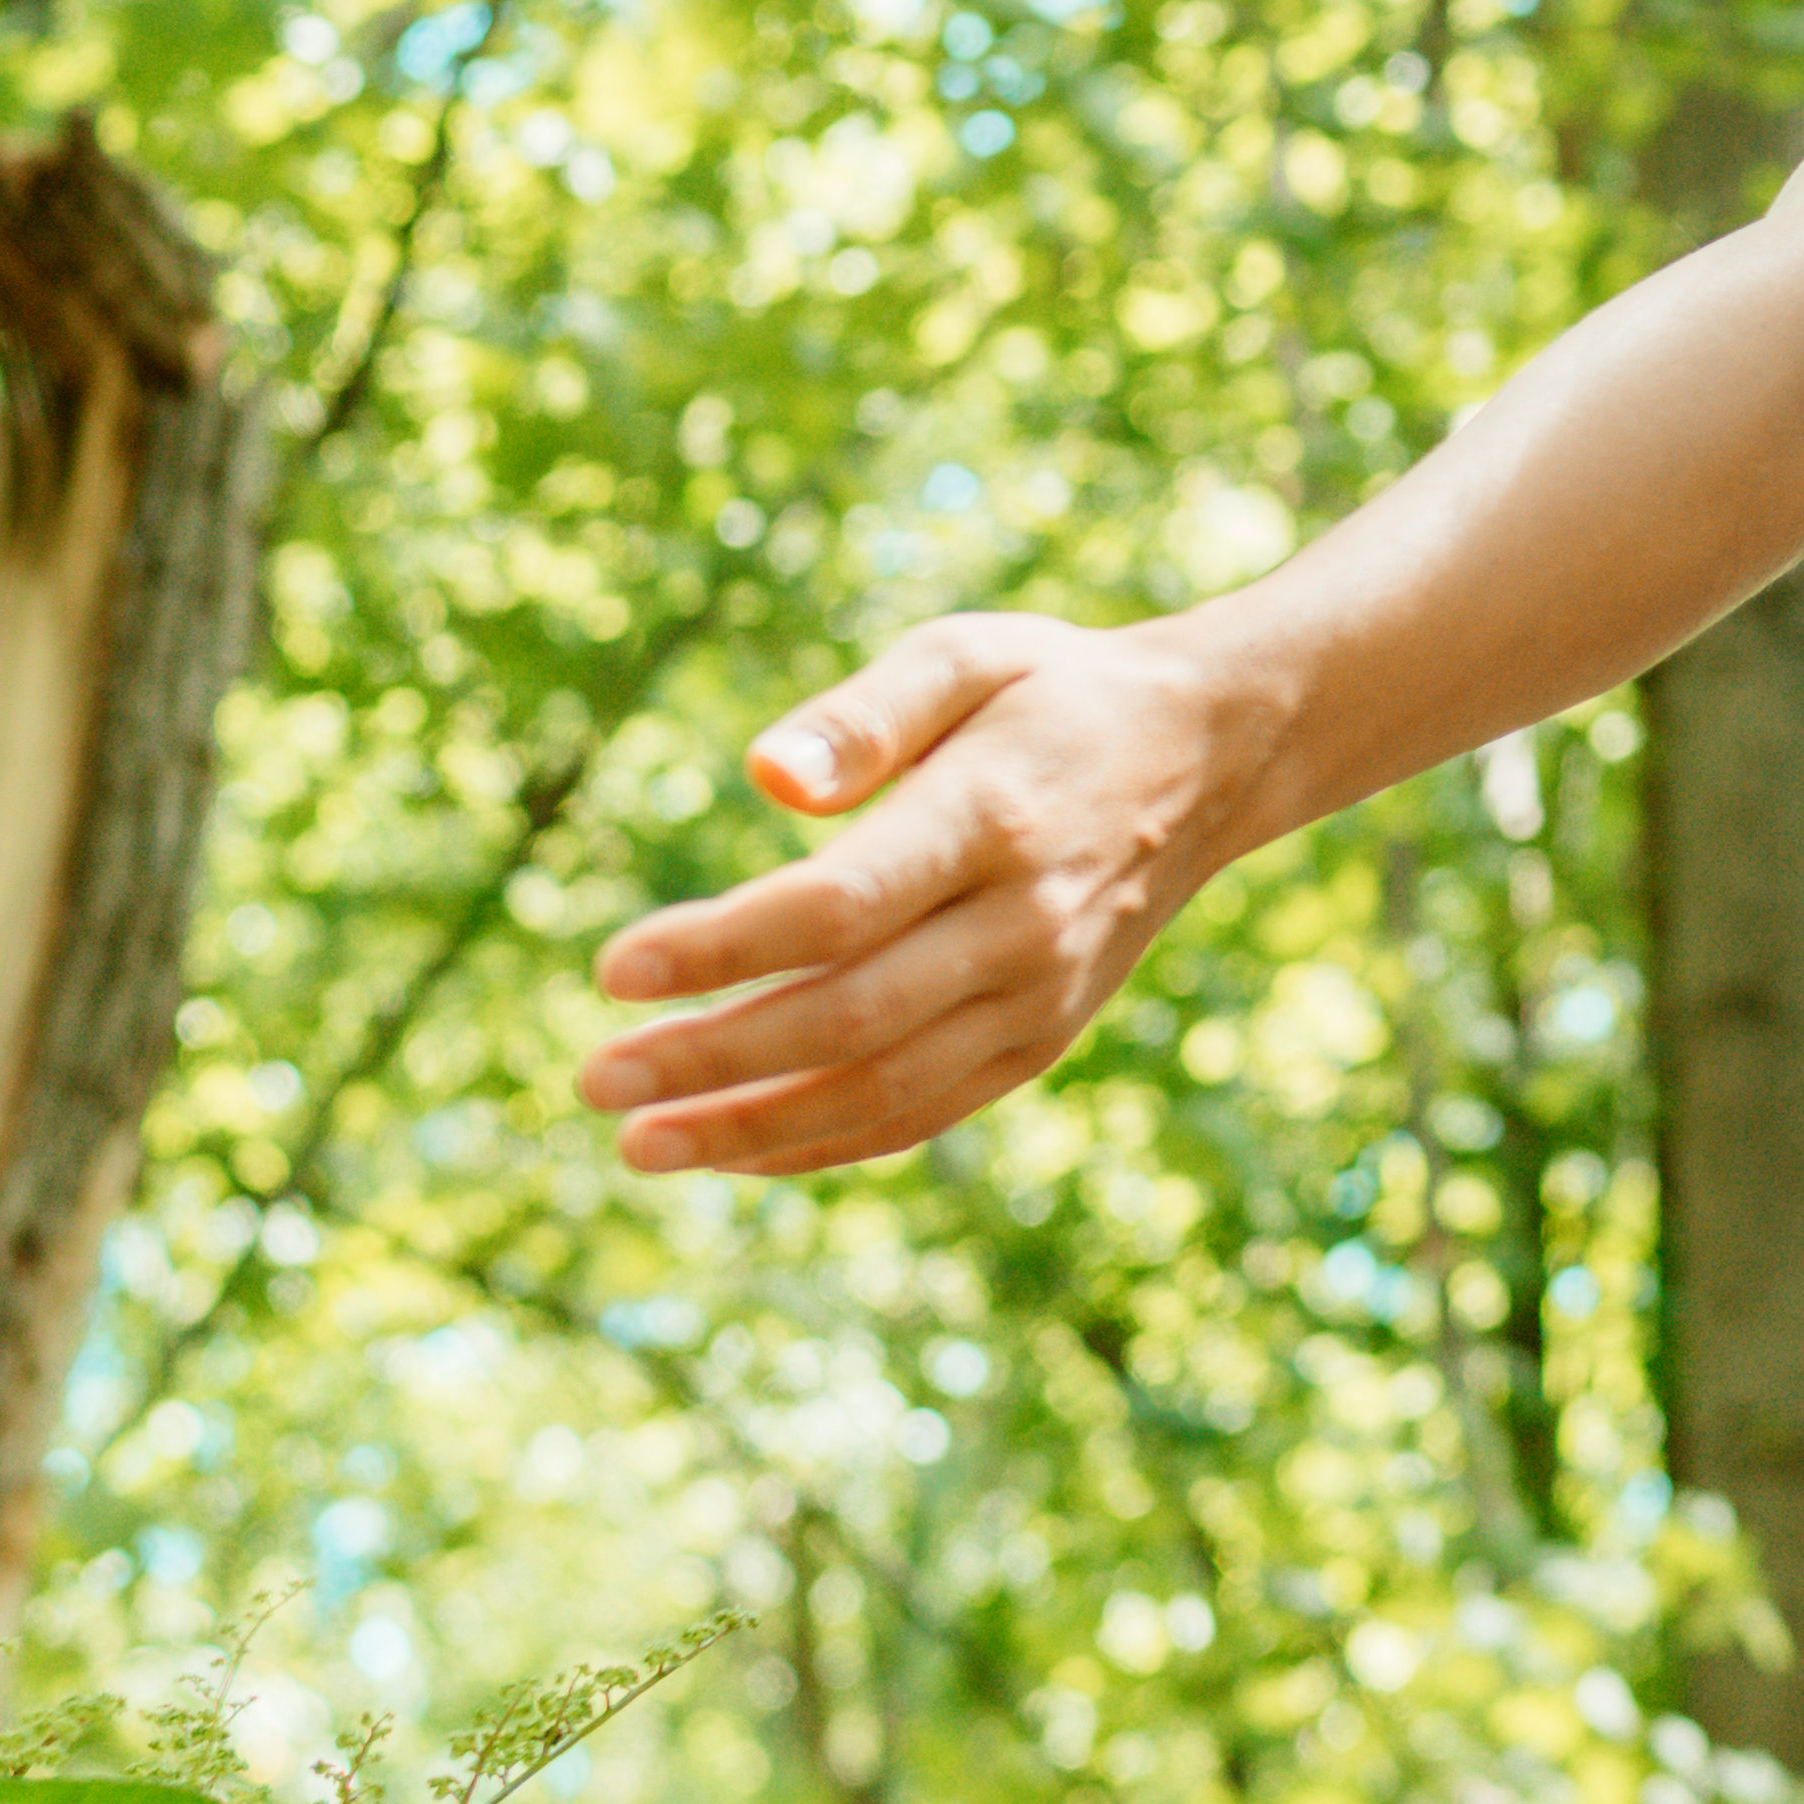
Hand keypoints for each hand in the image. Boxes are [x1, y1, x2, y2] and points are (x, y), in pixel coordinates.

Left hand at [578, 612, 1259, 1176]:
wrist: (1208, 756)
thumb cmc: (1050, 693)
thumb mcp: (966, 654)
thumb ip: (863, 711)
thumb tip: (762, 779)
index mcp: (994, 817)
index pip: (839, 906)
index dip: (722, 948)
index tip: (614, 968)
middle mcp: (1025, 922)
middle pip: (848, 1017)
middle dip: (712, 1060)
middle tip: (595, 1079)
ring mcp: (1040, 994)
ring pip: (882, 1089)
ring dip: (751, 1128)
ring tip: (637, 1142)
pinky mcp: (1041, 1039)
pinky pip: (922, 1113)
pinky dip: (823, 1144)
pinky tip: (734, 1149)